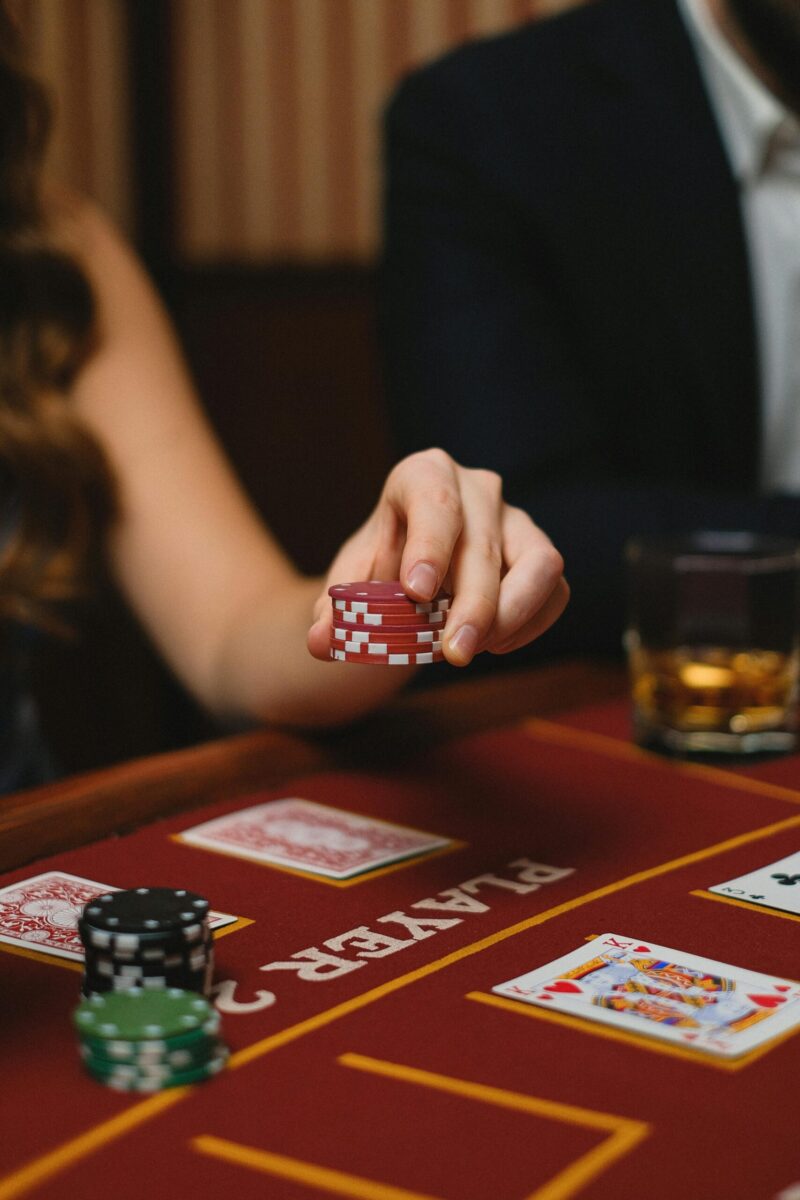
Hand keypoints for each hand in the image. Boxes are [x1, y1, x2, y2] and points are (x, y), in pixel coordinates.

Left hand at [307, 448, 567, 664]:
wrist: (405, 579)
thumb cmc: (378, 571)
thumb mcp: (347, 589)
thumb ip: (334, 614)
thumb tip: (322, 642)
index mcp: (422, 475)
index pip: (433, 497)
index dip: (429, 543)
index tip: (416, 592)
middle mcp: (477, 489)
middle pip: (484, 543)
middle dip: (472, 605)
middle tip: (452, 654)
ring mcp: (516, 520)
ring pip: (540, 562)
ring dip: (512, 614)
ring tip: (471, 650)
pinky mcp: (541, 558)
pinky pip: (554, 591)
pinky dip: (530, 625)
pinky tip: (493, 646)